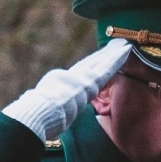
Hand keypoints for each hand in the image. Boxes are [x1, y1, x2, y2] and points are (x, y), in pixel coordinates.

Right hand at [1, 39, 131, 140]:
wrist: (38, 112)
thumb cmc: (35, 116)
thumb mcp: (37, 109)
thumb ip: (43, 105)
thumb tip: (35, 107)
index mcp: (56, 84)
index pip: (75, 76)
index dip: (87, 67)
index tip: (96, 62)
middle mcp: (67, 78)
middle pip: (89, 65)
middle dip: (101, 56)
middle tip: (114, 45)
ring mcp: (78, 79)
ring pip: (99, 64)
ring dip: (112, 54)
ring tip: (124, 45)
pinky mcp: (88, 82)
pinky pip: (106, 69)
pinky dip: (116, 59)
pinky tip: (125, 51)